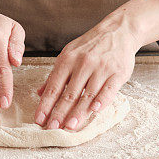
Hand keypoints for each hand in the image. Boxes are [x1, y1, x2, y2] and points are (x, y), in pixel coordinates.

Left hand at [33, 14, 139, 131]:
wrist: (118, 30)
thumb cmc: (91, 45)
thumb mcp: (70, 53)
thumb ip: (56, 74)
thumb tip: (40, 92)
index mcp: (68, 59)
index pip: (54, 86)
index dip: (46, 104)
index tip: (39, 119)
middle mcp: (83, 63)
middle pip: (69, 93)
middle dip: (59, 113)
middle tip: (52, 128)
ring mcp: (101, 68)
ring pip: (87, 94)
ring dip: (78, 112)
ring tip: (69, 126)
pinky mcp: (117, 73)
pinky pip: (108, 90)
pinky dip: (101, 100)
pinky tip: (94, 110)